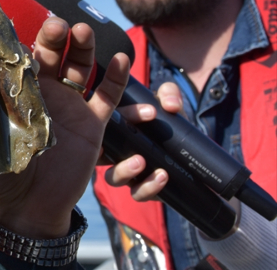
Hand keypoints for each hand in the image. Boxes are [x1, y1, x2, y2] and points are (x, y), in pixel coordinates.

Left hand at [0, 18, 129, 237]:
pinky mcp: (92, 124)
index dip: (24, 42)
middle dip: (55, 37)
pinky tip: (122, 58)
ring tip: (84, 31)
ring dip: (83, 48)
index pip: (21, 58)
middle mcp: (43, 94)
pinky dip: (116, 78)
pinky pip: (107, 96)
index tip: (22, 27)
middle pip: (52, 55)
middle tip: (57, 24)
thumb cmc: (2, 173)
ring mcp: (69, 106)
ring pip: (80, 68)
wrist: (28, 208)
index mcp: (15, 93)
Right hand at [101, 81, 183, 200]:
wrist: (187, 148)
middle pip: (101, 152)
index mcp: (116, 127)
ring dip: (125, 172)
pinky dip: (147, 188)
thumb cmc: (167, 119)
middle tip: (137, 151)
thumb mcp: (167, 102)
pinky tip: (162, 178)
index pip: (111, 119)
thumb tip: (171, 106)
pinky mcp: (141, 187)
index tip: (151, 112)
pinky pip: (137, 193)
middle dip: (111, 147)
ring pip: (113, 177)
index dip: (128, 114)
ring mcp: (126, 170)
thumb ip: (169, 95)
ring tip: (144, 164)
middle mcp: (114, 150)